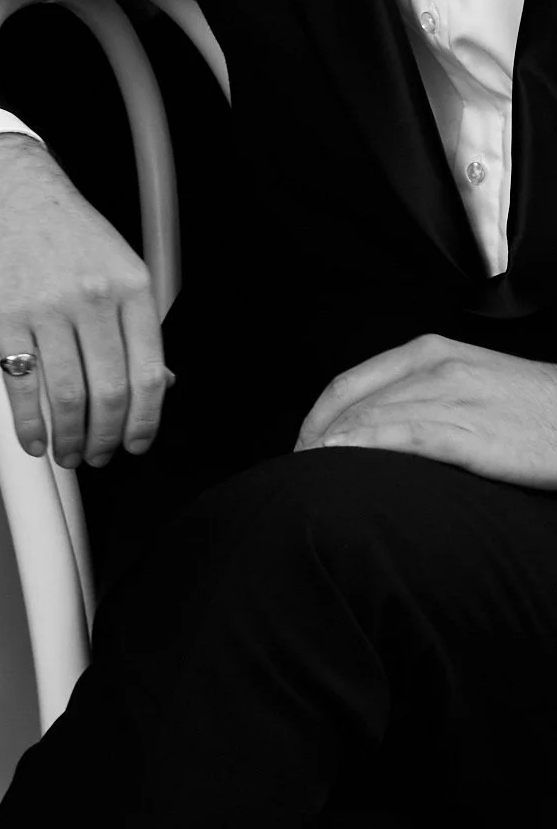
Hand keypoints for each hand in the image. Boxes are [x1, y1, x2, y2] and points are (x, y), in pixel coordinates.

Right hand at [0, 131, 170, 469]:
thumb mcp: (116, 262)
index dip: (145, 424)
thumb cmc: (60, 223)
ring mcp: (47, 306)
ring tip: (67, 450)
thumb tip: (156, 383)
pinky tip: (33, 437)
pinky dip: (28, 423)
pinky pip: (20, 384)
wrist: (3, 184)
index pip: (148, 376)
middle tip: (99, 453)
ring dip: (69, 438)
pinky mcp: (4, 314)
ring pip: (68, 397)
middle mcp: (94, 297)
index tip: (137, 444)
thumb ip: (136, 321)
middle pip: (110, 395)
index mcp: (131, 286)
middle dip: (106, 439)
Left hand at [296, 334, 556, 485]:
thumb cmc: (534, 410)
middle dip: (316, 437)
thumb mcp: (472, 385)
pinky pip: (404, 434)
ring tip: (307, 477)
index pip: (349, 382)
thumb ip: (426, 394)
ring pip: (371, 416)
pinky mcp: (473, 431)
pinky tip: (338, 458)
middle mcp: (434, 367)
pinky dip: (363, 444)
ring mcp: (453, 397)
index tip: (301, 447)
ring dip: (330, 446)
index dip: (316, 417)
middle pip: (352, 402)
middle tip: (295, 472)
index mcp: (429, 352)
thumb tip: (379, 425)